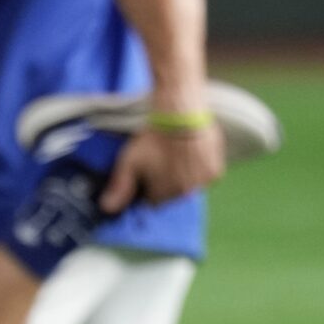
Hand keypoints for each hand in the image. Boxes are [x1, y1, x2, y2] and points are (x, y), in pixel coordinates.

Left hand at [101, 121, 226, 213]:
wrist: (182, 113)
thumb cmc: (153, 139)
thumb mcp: (129, 161)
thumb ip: (119, 187)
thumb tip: (107, 209)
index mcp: (163, 196)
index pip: (153, 200)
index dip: (148, 186)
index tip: (148, 170)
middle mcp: (184, 194)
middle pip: (172, 193)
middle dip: (167, 181)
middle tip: (163, 158)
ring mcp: (202, 183)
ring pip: (190, 185)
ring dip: (184, 175)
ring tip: (178, 154)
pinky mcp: (216, 171)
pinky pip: (205, 176)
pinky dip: (200, 168)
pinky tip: (192, 154)